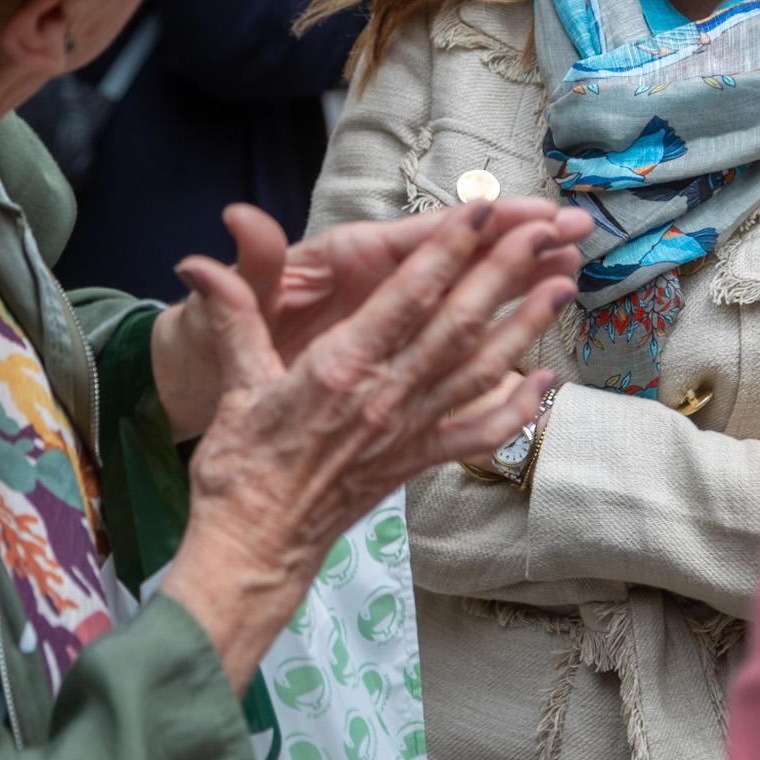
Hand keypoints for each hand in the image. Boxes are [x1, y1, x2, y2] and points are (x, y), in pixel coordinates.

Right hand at [158, 204, 580, 688]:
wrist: (255, 549)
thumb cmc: (241, 467)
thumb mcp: (233, 383)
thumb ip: (231, 314)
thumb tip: (196, 262)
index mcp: (339, 369)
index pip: (405, 297)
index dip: (445, 250)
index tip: (479, 209)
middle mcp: (385, 397)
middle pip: (457, 324)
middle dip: (503, 274)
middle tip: (543, 231)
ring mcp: (408, 432)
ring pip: (479, 371)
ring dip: (525, 327)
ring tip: (563, 286)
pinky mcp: (418, 462)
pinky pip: (477, 432)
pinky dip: (517, 407)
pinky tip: (547, 380)